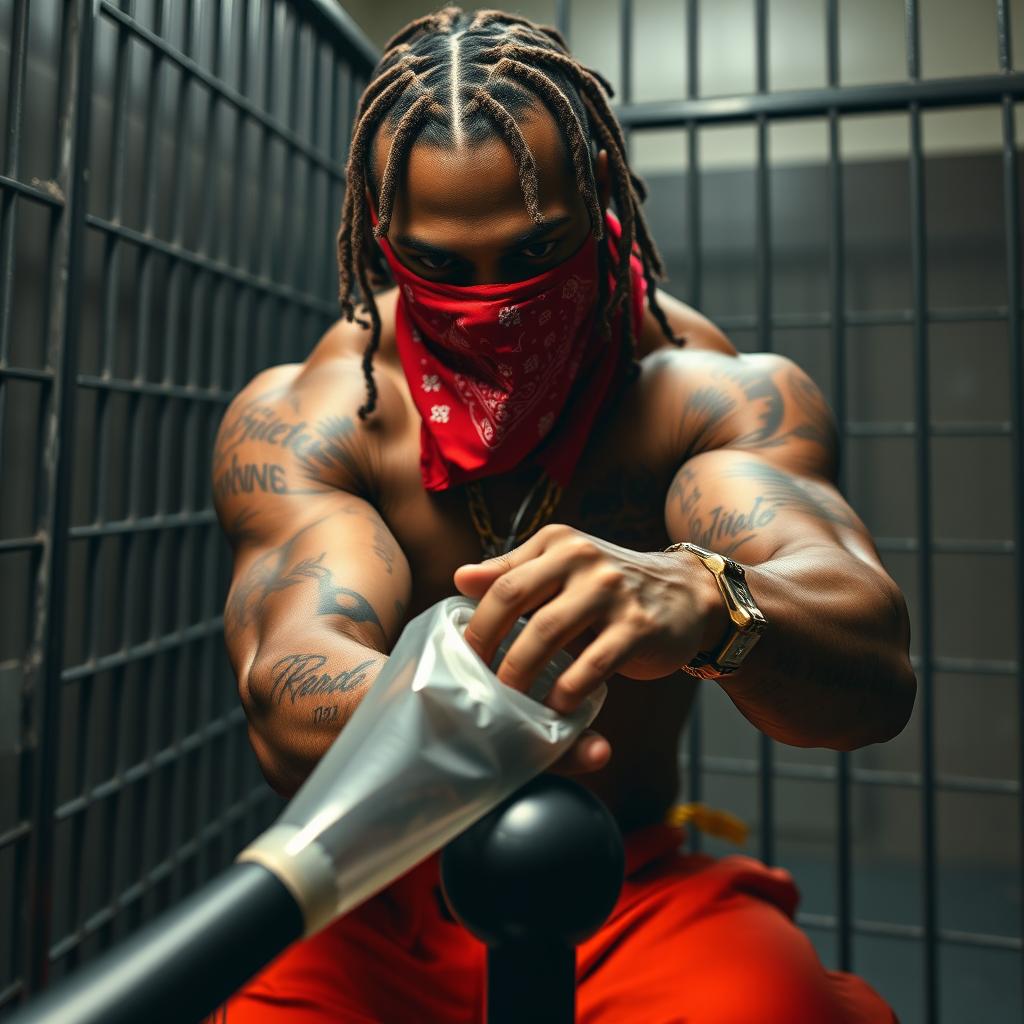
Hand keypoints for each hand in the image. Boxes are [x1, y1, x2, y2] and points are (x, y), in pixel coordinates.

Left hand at [453, 524, 715, 770]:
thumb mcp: (563, 568)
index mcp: (558, 543)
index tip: (463, 659)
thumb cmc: (610, 587)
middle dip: (488, 646)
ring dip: (520, 672)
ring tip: (510, 700)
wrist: (687, 594)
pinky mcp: (638, 627)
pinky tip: (556, 707)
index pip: (501, 581)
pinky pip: (591, 664)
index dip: (476, 624)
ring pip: (546, 632)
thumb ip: (514, 573)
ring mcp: (612, 591)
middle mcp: (582, 558)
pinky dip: (567, 690)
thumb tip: (460, 578)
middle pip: (514, 600)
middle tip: (477, 683)